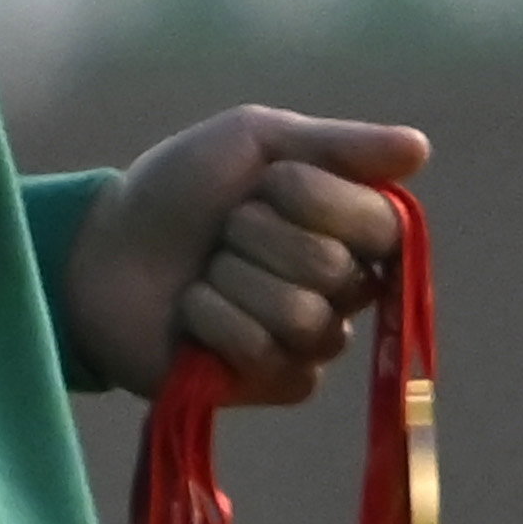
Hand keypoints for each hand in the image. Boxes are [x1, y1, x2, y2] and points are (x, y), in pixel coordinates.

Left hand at [61, 106, 419, 402]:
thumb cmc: (180, 188)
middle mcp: (346, 285)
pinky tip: (191, 313)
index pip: (383, 224)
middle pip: (333, 268)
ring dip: (230, 281)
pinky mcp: (279, 382)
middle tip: (223, 230)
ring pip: (301, 315)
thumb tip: (421, 148)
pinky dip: (213, 322)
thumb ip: (340, 146)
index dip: (319, 199)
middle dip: (258, 237)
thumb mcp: (256, 141)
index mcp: (353, 225)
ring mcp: (314, 339)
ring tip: (204, 273)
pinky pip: (266, 354)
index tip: (270, 178)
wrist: (101, 249)